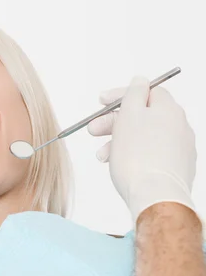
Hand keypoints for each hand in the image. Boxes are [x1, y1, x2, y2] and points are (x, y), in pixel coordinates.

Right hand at [88, 77, 196, 223]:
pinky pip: (149, 154)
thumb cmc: (138, 156)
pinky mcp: (176, 168)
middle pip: (142, 115)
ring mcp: (180, 148)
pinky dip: (132, 155)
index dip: (121, 94)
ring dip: (119, 141)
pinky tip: (119, 165)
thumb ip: (133, 93)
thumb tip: (140, 80)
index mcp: (169, 109)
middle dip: (114, 122)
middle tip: (94, 130)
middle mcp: (179, 126)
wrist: (155, 195)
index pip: (145, 91)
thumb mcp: (129, 114)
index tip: (102, 101)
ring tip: (103, 156)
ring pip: (143, 137)